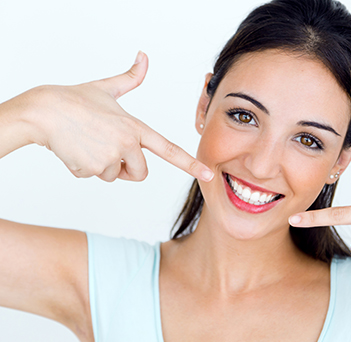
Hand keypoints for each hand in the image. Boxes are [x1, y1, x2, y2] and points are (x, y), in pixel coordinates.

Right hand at [25, 51, 213, 182]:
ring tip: (88, 143)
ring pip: (114, 175)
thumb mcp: (107, 88)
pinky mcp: (91, 170)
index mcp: (135, 127)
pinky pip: (94, 176)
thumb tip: (144, 56)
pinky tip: (77, 149)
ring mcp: (109, 158)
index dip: (190, 163)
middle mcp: (126, 144)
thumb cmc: (74, 100)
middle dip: (128, 169)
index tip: (208, 173)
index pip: (168, 149)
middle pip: (140, 174)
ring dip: (103, 166)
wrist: (43, 112)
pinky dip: (85, 167)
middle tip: (110, 150)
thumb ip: (130, 78)